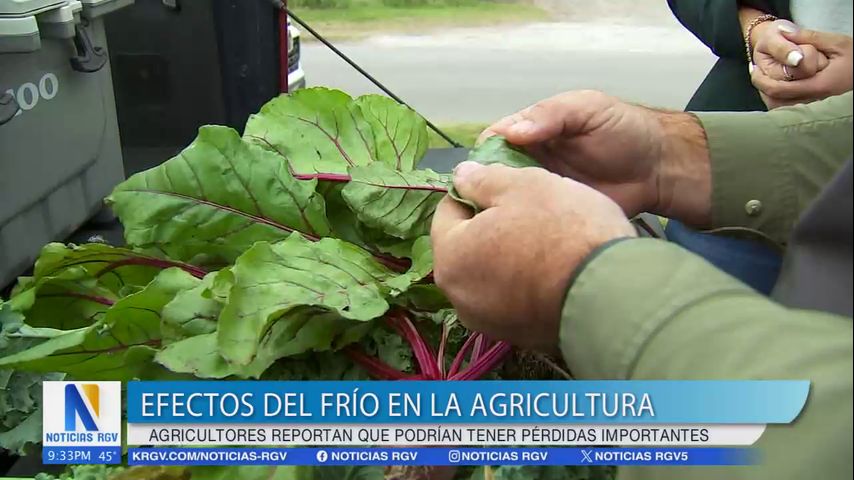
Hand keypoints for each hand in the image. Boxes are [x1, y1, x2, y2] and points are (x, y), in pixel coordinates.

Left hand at [431, 162, 635, 348]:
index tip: (503, 184)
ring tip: (546, 238)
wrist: (610, 292)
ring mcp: (488, 322)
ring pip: (490, 274)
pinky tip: (555, 269)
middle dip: (490, 225)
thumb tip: (461, 176)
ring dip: (508, 255)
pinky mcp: (519, 337)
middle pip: (468, 246)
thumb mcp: (523, 185)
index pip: (448, 211)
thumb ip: (483, 179)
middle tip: (529, 209)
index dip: (475, 190)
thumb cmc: (562, 229)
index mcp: (450, 257)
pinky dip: (525, 283)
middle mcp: (459, 297)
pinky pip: (513, 298)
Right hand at [478, 90, 711, 225]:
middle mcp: (530, 159)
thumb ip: (552, 115)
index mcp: (534, 129)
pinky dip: (518, 226)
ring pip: (506, 198)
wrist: (659, 171)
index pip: (494, 138)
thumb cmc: (626, 131)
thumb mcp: (588, 109)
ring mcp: (540, 189)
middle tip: (484, 201)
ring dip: (498, 207)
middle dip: (484, 184)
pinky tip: (512, 233)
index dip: (483, 154)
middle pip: (492, 172)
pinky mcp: (553, 215)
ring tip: (493, 221)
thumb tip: (512, 132)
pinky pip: (528, 221)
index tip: (479, 171)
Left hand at [752, 29, 852, 108]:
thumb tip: (785, 32)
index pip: (778, 89)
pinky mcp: (817, 113)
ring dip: (768, 96)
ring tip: (763, 81)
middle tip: (755, 73)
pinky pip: (790, 113)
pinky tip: (777, 90)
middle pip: (774, 102)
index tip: (753, 69)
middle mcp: (815, 103)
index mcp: (818, 86)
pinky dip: (779, 103)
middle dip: (761, 88)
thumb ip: (811, 38)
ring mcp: (815, 110)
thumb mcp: (838, 44)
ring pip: (781, 110)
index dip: (760, 80)